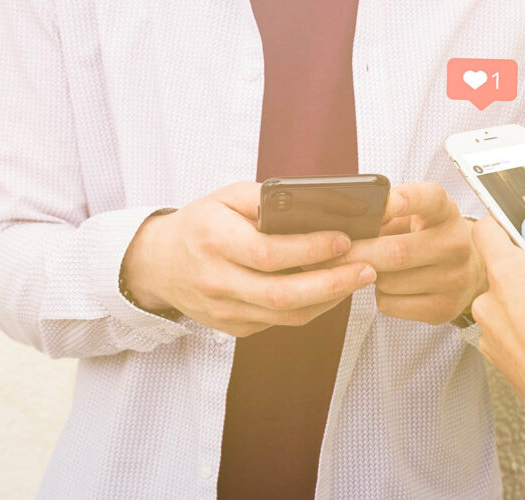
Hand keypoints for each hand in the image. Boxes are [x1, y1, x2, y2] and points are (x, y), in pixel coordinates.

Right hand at [121, 182, 376, 336]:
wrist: (157, 264)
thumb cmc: (201, 223)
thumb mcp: (226, 197)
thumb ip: (266, 198)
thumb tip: (317, 203)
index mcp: (213, 240)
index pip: (267, 252)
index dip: (309, 250)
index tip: (344, 240)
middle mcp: (216, 280)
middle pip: (282, 293)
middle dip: (331, 283)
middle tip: (367, 269)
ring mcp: (224, 310)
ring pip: (286, 315)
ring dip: (329, 298)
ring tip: (359, 279)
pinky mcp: (233, 327)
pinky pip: (281, 323)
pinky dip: (312, 307)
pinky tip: (332, 290)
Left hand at [333, 182, 485, 324]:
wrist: (469, 269)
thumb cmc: (430, 237)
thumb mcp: (416, 216)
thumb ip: (388, 215)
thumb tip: (347, 225)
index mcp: (446, 214)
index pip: (432, 199)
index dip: (407, 199)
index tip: (385, 201)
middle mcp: (456, 245)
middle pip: (397, 252)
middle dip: (359, 253)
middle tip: (335, 253)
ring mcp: (454, 280)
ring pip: (389, 282)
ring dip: (370, 276)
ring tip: (377, 268)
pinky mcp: (444, 308)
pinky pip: (391, 305)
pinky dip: (381, 296)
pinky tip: (391, 286)